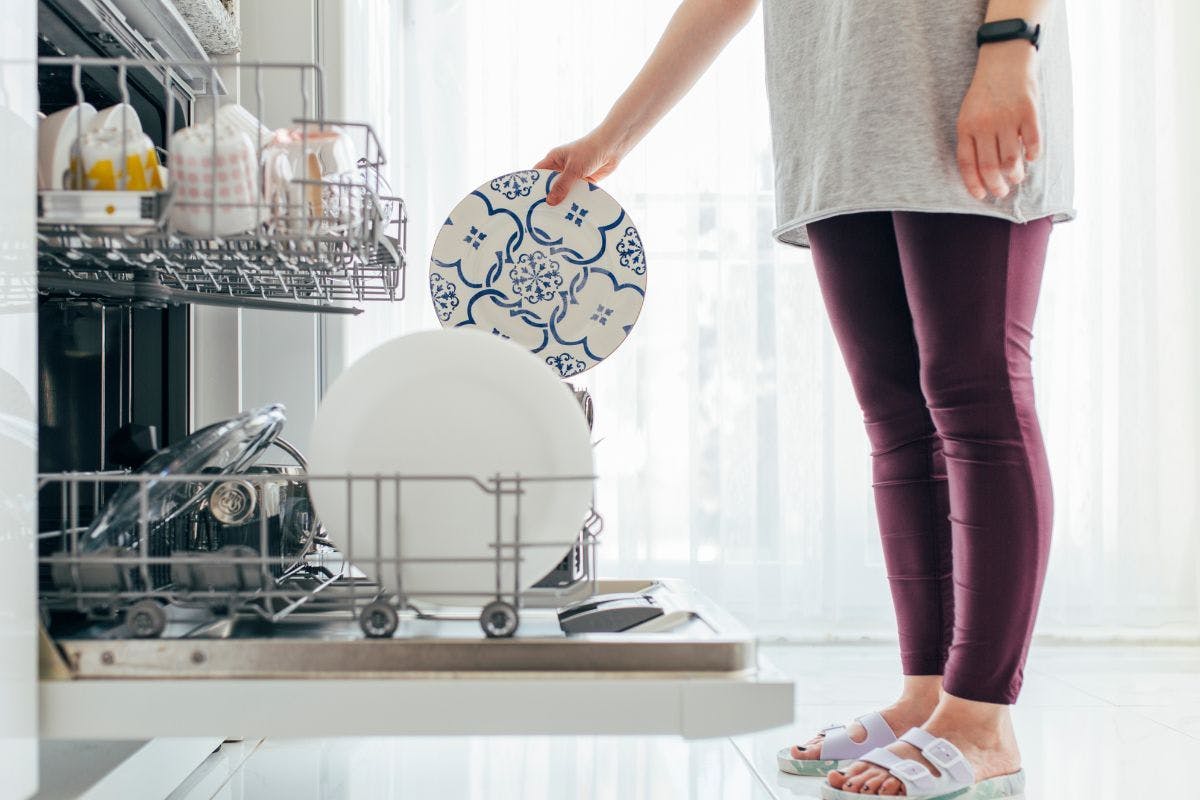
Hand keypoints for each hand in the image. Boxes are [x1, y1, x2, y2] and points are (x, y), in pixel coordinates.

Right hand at [534, 128, 626, 205]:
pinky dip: (575, 201)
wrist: (612, 147)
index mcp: (553, 160)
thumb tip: (550, 202)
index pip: (537, 174)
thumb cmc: (590, 151)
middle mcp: (561, 168)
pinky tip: (572, 213)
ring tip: (555, 217)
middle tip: (540, 214)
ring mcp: (572, 176)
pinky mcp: (584, 182)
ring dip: (562, 201)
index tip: (527, 201)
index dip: (531, 186)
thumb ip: (562, 185)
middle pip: (549, 185)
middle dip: (547, 197)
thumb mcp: (573, 168)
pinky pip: (576, 194)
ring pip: (564, 191)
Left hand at [956, 40, 1040, 200]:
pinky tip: (1031, 158)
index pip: (968, 164)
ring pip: (1011, 160)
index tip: (981, 196)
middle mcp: (985, 125)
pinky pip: (1032, 143)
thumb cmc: (985, 92)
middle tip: (1002, 191)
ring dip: (1015, 175)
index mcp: (966, 127)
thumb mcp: (969, 113)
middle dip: (997, 185)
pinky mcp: (1028, 111)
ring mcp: (1007, 118)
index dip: (975, 184)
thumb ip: (973, 140)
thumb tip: (984, 172)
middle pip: (990, 166)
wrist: (1004, 58)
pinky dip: (1033, 156)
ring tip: (1017, 178)